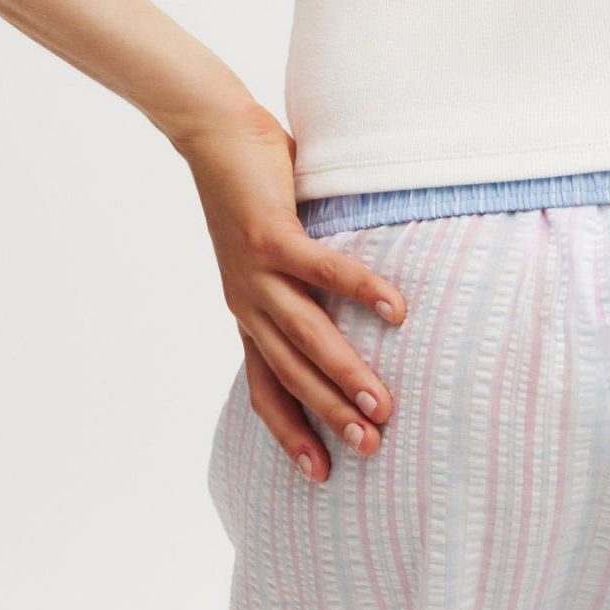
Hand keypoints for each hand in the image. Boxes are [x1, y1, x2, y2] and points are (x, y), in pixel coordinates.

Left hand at [178, 102, 408, 481]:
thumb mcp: (275, 248)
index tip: (320, 475)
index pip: (265, 388)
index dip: (290, 432)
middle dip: (330, 415)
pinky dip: (361, 291)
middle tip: (370, 448)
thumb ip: (306, 278)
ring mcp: (256, 272)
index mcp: (248, 311)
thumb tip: (358, 297)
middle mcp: (248, 302)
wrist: (211, 134)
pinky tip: (397, 310)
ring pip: (305, 336)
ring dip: (344, 373)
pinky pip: (323, 272)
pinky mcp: (270, 237)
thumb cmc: (253, 186)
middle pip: (290, 374)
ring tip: (382, 403)